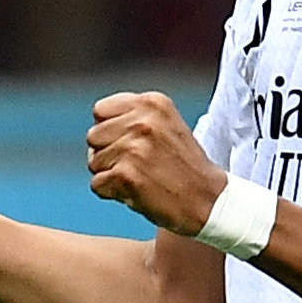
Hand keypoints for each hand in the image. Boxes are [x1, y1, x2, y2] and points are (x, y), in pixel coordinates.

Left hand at [85, 92, 225, 236]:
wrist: (208, 199)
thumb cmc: (183, 166)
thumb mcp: (165, 125)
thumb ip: (133, 117)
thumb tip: (95, 128)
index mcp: (152, 102)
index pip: (100, 110)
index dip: (109, 131)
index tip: (131, 144)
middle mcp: (142, 120)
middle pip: (93, 136)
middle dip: (107, 153)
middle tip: (136, 165)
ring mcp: (134, 147)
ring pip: (93, 162)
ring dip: (110, 175)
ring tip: (139, 178)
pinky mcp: (126, 174)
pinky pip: (97, 185)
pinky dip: (112, 194)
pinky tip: (136, 192)